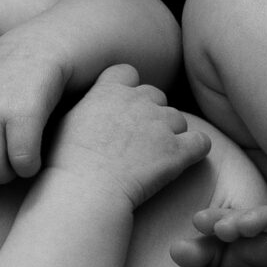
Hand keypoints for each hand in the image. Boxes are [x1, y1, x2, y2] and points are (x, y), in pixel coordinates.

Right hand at [44, 64, 210, 209]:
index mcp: (109, 91)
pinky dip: (195, 150)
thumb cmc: (66, 166)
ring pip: (178, 119)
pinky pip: (201, 142)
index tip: (122, 110)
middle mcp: (137, 101)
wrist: (84, 193)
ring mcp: (160, 124)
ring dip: (171, 134)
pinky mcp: (177, 150)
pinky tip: (183, 161)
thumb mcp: (65, 123)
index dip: (128, 90)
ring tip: (153, 158)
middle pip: (156, 95)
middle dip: (151, 113)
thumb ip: (86, 108)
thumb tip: (91, 109)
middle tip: (138, 141)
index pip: (127, 73)